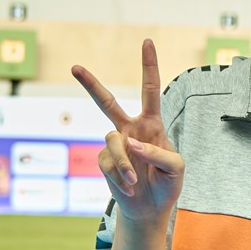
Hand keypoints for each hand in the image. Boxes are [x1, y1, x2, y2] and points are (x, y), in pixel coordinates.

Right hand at [72, 39, 183, 221]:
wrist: (151, 208)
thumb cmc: (167, 183)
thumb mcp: (176, 168)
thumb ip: (159, 153)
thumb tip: (131, 143)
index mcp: (152, 123)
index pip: (150, 90)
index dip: (149, 66)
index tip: (147, 41)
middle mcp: (130, 129)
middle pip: (107, 102)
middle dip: (90, 84)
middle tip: (74, 67)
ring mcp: (115, 145)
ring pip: (112, 142)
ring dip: (124, 163)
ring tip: (135, 181)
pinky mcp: (104, 162)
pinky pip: (108, 164)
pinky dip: (120, 177)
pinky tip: (129, 187)